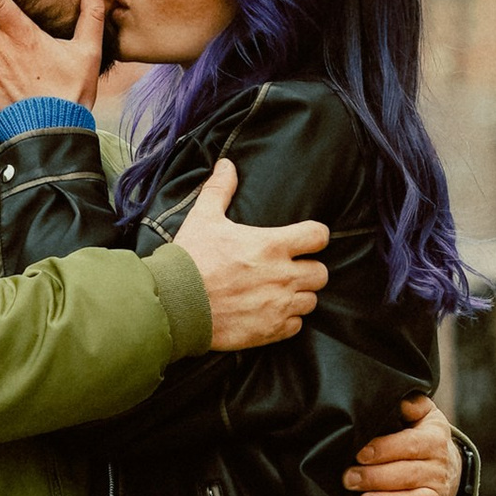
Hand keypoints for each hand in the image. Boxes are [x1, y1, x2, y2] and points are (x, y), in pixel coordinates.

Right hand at [172, 158, 329, 350]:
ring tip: (279, 292)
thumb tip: (227, 165)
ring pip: (311, 300)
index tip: (303, 240)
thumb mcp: (203, 218)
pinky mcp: (270, 330)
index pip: (318, 237)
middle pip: (321, 273)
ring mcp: (279, 305)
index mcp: (271, 245)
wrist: (174, 304)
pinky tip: (270, 312)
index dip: (314, 236)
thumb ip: (220, 190)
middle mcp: (282, 276)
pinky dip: (287, 320)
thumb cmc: (190, 260)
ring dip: (298, 295)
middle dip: (308, 269)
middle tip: (289, 268)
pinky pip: (296, 326)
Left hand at [346, 394, 460, 495]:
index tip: (359, 453)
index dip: (384, 449)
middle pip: (407, 474)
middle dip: (376, 478)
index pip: (409, 444)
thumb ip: (412, 405)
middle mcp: (438, 468)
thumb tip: (401, 401)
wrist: (449, 463)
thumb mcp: (424, 414)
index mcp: (433, 440)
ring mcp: (438, 492)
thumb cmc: (423, 434)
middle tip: (348, 479)